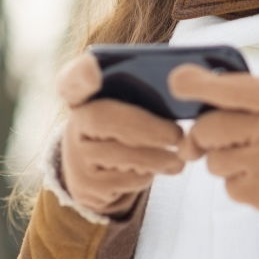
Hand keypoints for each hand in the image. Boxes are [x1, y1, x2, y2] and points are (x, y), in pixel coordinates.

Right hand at [57, 53, 188, 216]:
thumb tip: (185, 89)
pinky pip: (125, 180)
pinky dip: (148, 174)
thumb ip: (144, 93)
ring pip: (120, 155)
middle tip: (179, 134)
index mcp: (85, 95)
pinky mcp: (86, 186)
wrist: (99, 169)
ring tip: (180, 157)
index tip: (94, 72)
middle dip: (147, 128)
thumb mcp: (129, 106)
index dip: (81, 74)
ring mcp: (76, 157)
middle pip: (104, 119)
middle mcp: (75, 123)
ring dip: (157, 157)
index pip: (73, 79)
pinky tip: (160, 168)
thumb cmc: (126, 126)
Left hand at [168, 65, 258, 216]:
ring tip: (254, 156)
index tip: (176, 82)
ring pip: (213, 162)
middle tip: (221, 136)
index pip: (229, 89)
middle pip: (206, 130)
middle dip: (204, 134)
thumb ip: (233, 96)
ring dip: (224, 160)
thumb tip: (181, 93)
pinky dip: (238, 181)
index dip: (197, 85)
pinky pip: (227, 186)